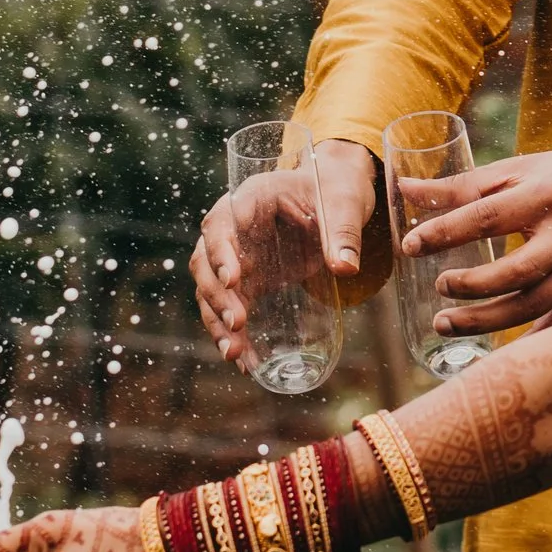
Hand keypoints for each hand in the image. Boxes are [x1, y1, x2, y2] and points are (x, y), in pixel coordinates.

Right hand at [190, 142, 381, 367]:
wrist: (338, 195)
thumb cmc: (337, 189)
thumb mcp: (345, 202)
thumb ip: (343, 231)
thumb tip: (345, 268)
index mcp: (251, 197)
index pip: (221, 223)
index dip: (221, 251)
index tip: (232, 279)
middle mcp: (234, 227)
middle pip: (206, 261)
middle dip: (217, 296)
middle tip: (238, 324)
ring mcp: (238, 255)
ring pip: (212, 290)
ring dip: (218, 322)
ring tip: (234, 354)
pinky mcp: (250, 278)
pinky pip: (232, 307)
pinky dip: (234, 333)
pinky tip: (243, 362)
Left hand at [404, 142, 551, 340]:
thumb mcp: (520, 169)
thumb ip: (463, 185)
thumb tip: (405, 190)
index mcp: (542, 197)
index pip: (486, 218)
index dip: (445, 233)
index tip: (411, 246)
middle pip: (513, 272)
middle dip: (469, 287)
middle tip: (440, 287)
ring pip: (531, 306)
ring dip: (485, 321)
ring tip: (445, 324)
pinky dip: (527, 343)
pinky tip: (494, 354)